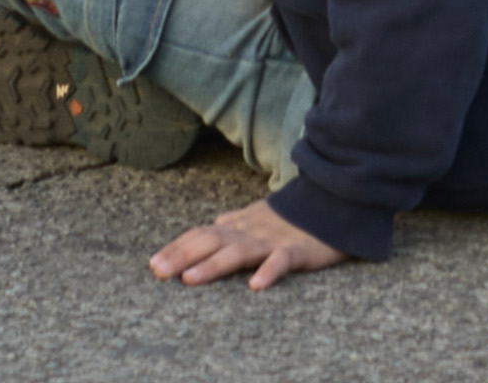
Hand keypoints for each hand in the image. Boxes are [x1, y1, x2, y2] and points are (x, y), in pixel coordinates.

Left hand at [146, 198, 352, 289]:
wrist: (334, 202)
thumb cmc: (292, 218)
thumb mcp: (257, 219)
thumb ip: (233, 226)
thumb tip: (208, 228)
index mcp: (240, 224)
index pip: (202, 234)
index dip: (177, 247)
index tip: (152, 263)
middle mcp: (251, 230)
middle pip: (211, 240)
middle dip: (182, 255)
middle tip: (157, 272)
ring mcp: (274, 239)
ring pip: (239, 250)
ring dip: (213, 264)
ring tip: (190, 279)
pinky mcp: (299, 249)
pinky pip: (283, 260)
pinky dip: (269, 270)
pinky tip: (255, 285)